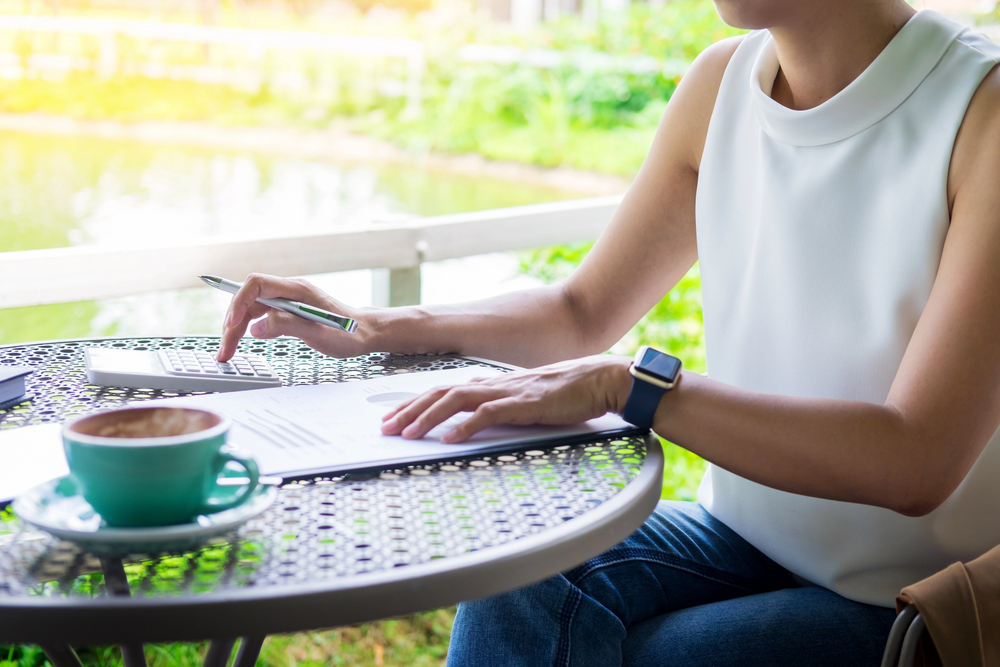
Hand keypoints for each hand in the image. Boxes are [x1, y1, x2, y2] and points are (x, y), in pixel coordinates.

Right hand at [217, 273, 374, 361]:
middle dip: (232, 322)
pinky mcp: (287, 312)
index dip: (239, 301)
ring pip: (251, 309)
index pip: (257, 284)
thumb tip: (256, 328)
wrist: (364, 333)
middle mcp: (289, 291)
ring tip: (227, 352)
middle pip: (248, 298)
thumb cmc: (348, 333)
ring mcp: (287, 301)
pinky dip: (246, 330)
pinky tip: (240, 343)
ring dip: (236, 329)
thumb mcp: (319, 334)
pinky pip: (259, 316)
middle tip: (225, 350)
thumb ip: (287, 326)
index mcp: (297, 290)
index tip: (232, 324)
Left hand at [380, 355, 632, 442]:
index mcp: (491, 384)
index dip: (414, 404)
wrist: (599, 380)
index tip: (392, 419)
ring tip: (407, 434)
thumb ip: (499, 408)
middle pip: (439, 393)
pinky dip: (465, 427)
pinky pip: (487, 414)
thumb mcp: (524, 401)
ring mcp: (507, 392)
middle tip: (385, 429)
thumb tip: (474, 421)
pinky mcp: (524, 404)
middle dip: (408, 411)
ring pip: (455, 400)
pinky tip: (449, 440)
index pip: (442, 391)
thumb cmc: (566, 393)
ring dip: (427, 418)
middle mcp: (492, 384)